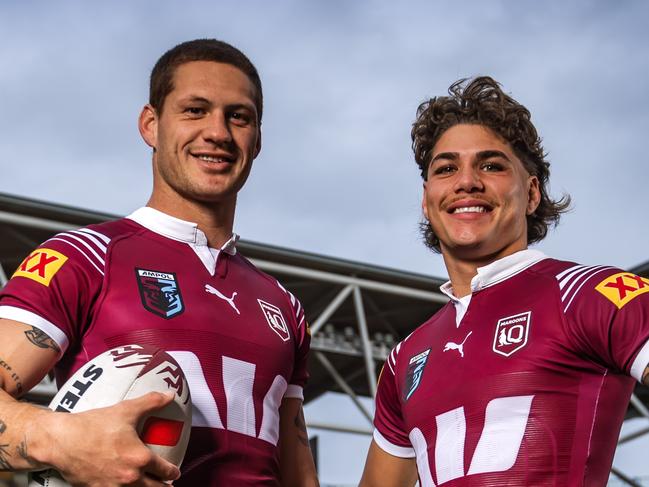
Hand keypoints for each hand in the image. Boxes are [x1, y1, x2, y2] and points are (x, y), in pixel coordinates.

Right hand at [37, 391, 180, 485]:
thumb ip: (151, 402)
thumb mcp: (126, 410)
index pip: (165, 471)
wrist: (62, 441)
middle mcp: (129, 478)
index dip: (173, 472)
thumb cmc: (93, 426)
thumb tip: (169, 395)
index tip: (175, 472)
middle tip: (168, 485)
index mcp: (140, 459)